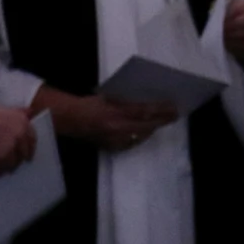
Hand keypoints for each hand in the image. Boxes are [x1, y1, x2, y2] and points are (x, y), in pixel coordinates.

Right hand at [0, 104, 34, 174]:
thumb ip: (15, 112)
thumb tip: (30, 111)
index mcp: (21, 120)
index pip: (32, 138)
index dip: (29, 146)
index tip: (27, 153)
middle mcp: (21, 133)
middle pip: (25, 152)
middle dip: (19, 158)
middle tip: (12, 164)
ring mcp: (13, 145)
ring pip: (14, 162)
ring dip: (7, 165)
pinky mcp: (3, 156)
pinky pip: (3, 168)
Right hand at [34, 84, 177, 151]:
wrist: (69, 119)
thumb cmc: (90, 104)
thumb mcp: (110, 97)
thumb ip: (128, 101)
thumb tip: (149, 102)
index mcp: (115, 112)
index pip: (143, 111)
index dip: (161, 110)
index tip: (174, 108)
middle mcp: (116, 127)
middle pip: (146, 125)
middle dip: (161, 121)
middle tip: (174, 115)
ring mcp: (113, 139)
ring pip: (141, 135)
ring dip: (151, 129)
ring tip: (161, 122)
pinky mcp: (110, 146)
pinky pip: (131, 143)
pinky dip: (139, 136)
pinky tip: (144, 131)